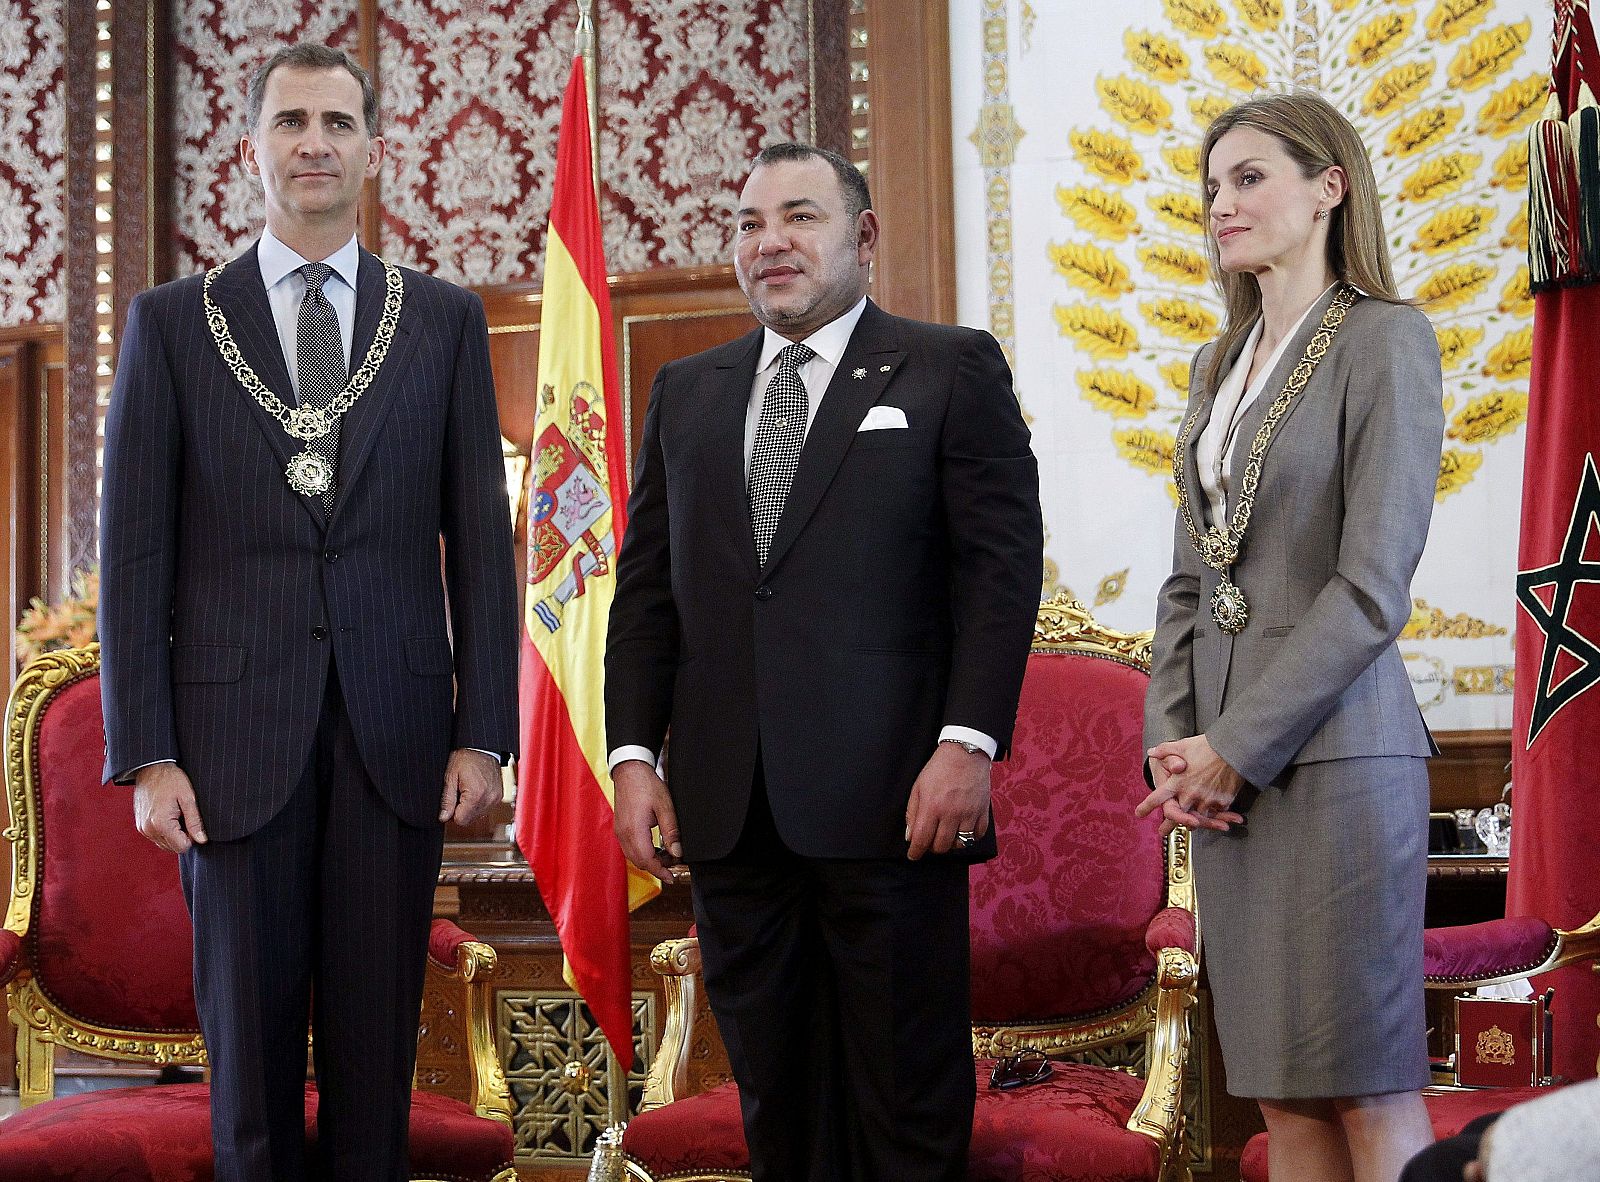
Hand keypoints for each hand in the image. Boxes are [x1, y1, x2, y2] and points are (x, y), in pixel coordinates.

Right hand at [133, 763, 206, 853]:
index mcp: (161, 824)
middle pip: (173, 847)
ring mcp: (142, 828)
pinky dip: (165, 831)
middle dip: (182, 836)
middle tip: (184, 815)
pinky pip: (156, 837)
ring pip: (164, 844)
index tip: (192, 821)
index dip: (192, 837)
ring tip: (176, 814)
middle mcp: (148, 829)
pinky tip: (168, 814)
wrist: (151, 769)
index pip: (182, 847)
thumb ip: (195, 821)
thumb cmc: (171, 780)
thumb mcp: (188, 798)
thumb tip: (202, 840)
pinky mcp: (140, 825)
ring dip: (174, 834)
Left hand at [439, 749, 500, 824]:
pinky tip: (476, 791)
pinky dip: (479, 804)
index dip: (452, 813)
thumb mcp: (451, 777)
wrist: (483, 747)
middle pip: (470, 820)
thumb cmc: (467, 757)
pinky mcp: (499, 796)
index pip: (461, 821)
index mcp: (475, 796)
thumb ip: (447, 800)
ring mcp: (496, 798)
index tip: (451, 802)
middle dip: (462, 811)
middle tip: (459, 794)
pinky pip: (486, 808)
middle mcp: (488, 799)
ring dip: (471, 808)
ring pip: (479, 816)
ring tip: (468, 790)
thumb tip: (444, 817)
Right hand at [612, 760, 682, 883]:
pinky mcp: (619, 828)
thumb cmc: (646, 785)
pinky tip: (654, 847)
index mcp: (634, 831)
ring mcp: (619, 831)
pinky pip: (630, 848)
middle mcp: (623, 834)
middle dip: (657, 867)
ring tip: (667, 855)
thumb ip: (671, 832)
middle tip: (673, 864)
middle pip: (639, 862)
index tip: (672, 877)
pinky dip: (642, 852)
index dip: (661, 872)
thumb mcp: (665, 807)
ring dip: (649, 860)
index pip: (647, 861)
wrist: (630, 770)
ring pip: (633, 856)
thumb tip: (677, 852)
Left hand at [905, 742, 990, 859]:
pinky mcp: (983, 811)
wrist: (965, 753)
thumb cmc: (939, 768)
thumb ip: (912, 812)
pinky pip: (977, 835)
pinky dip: (969, 837)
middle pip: (941, 846)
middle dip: (933, 847)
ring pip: (960, 844)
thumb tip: (910, 835)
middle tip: (930, 841)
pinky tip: (963, 830)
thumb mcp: (918, 787)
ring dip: (951, 844)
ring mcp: (969, 813)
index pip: (922, 839)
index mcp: (932, 806)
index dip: (916, 851)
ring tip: (946, 835)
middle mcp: (951, 813)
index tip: (914, 855)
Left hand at [1135, 734, 1245, 835]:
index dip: (1146, 806)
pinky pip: (1214, 813)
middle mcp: (1190, 794)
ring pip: (1197, 818)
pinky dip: (1212, 816)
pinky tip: (1210, 818)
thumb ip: (1165, 750)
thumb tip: (1152, 752)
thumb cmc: (1206, 746)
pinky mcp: (1222, 802)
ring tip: (1188, 826)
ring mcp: (1206, 800)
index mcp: (1177, 782)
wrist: (1233, 749)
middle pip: (1176, 815)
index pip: (1158, 797)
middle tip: (1162, 831)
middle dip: (1168, 825)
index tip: (1139, 813)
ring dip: (1192, 822)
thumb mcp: (1182, 745)